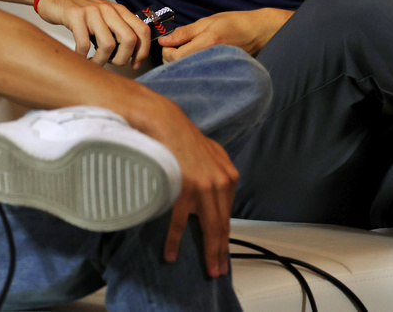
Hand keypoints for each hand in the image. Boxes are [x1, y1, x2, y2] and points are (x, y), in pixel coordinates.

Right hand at [35, 0, 151, 67]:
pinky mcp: (75, 16)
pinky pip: (84, 44)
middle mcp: (109, 10)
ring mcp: (92, 13)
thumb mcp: (105, 16)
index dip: (142, 51)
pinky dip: (83, 56)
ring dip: (102, 61)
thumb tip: (131, 53)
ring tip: (94, 62)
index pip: (143, 31)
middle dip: (122, 59)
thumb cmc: (80, 9)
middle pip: (129, 40)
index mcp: (119, 11)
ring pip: (108, 45)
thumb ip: (118, 29)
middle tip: (112, 63)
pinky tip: (80, 57)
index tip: (135, 63)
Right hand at [143, 98, 239, 277]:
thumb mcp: (211, 156)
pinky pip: (178, 224)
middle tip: (220, 270)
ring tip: (209, 269)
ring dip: (209, 252)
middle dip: (222, 251)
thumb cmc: (183, 139)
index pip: (227, 214)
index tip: (225, 253)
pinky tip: (172, 255)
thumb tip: (217, 197)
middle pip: (222, 225)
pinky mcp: (182, 191)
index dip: (226, 236)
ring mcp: (202, 188)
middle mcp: (219, 183)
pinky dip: (174, 241)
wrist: (164, 123)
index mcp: (227, 176)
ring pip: (209, 228)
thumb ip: (217, 175)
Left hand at [158, 8, 291, 61]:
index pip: (175, 57)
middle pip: (179, 68)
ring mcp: (214, 68)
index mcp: (206, 43)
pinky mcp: (218, 72)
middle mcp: (209, 58)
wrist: (257, 32)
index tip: (167, 44)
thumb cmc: (235, 23)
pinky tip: (195, 59)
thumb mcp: (208, 21)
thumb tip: (164, 40)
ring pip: (187, 72)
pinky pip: (198, 73)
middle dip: (171, 58)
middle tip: (175, 47)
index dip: (166, 51)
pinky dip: (191, 67)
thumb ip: (185, 32)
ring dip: (180, 63)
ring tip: (185, 52)